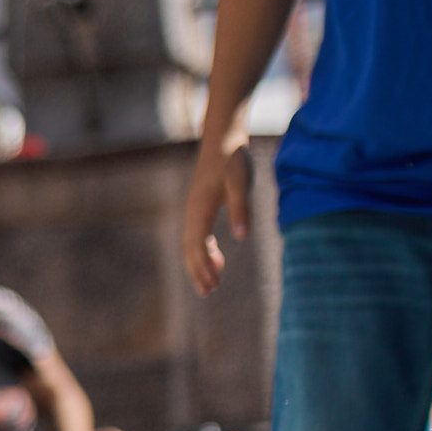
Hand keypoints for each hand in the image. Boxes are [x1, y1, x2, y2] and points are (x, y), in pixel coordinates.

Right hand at [182, 136, 252, 296]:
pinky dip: (204, 250)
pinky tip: (217, 258)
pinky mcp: (200, 205)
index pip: (197, 246)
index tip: (211, 286)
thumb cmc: (233, 159)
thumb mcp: (241, 183)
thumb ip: (241, 209)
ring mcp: (194, 209)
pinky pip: (198, 234)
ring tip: (211, 282)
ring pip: (192, 244)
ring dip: (199, 264)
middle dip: (197, 272)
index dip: (203, 267)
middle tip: (207, 293)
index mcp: (200, 210)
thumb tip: (241, 237)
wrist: (222, 138)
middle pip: (190, 249)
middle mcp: (192, 212)